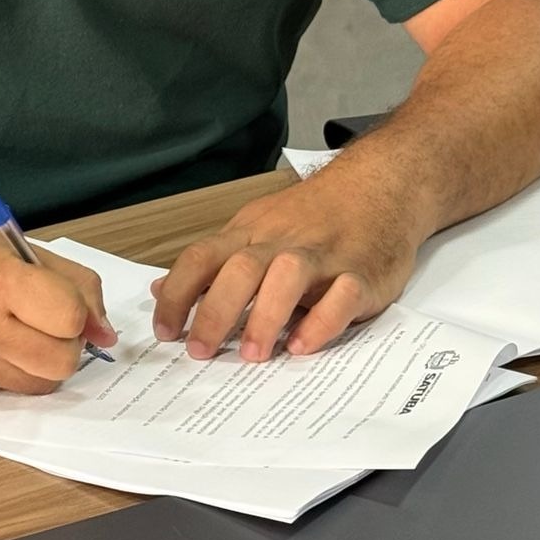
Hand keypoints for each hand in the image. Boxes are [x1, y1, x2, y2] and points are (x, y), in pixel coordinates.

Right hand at [0, 211, 116, 393]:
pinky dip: (14, 368)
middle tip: (51, 319)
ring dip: (45, 360)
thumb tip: (104, 326)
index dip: (79, 310)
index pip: (70, 317)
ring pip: (40, 384)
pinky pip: (8, 388)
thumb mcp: (10, 243)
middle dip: (69, 342)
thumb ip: (67, 279)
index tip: (69, 301)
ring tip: (23, 328)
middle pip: (63, 362)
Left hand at [150, 171, 422, 362]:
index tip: (164, 331)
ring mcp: (323, 255)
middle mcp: (282, 242)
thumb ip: (212, 263)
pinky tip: (303, 346)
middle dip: (215, 310)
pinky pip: (342, 295)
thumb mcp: (256, 229)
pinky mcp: (362, 273)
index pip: (203, 256)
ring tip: (252, 354)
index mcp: (251, 233)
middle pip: (240, 267)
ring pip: (288, 275)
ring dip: (265, 314)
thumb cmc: (313, 216)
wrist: (378, 184)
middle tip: (200, 351)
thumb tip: (160, 291)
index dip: (178, 293)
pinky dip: (322, 320)